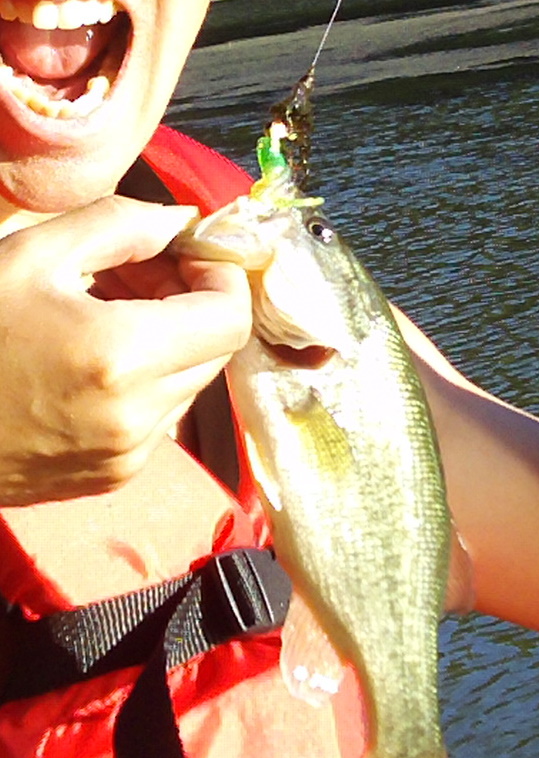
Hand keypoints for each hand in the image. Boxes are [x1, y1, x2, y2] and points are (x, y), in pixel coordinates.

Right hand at [0, 196, 250, 505]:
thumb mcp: (28, 254)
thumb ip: (118, 226)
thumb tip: (180, 221)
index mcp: (123, 356)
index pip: (230, 317)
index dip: (221, 278)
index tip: (188, 254)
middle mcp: (140, 414)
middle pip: (216, 349)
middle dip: (192, 302)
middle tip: (140, 271)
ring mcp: (131, 454)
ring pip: (190, 383)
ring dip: (170, 342)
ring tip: (109, 309)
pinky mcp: (117, 475)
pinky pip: (161, 417)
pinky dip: (147, 381)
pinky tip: (95, 356)